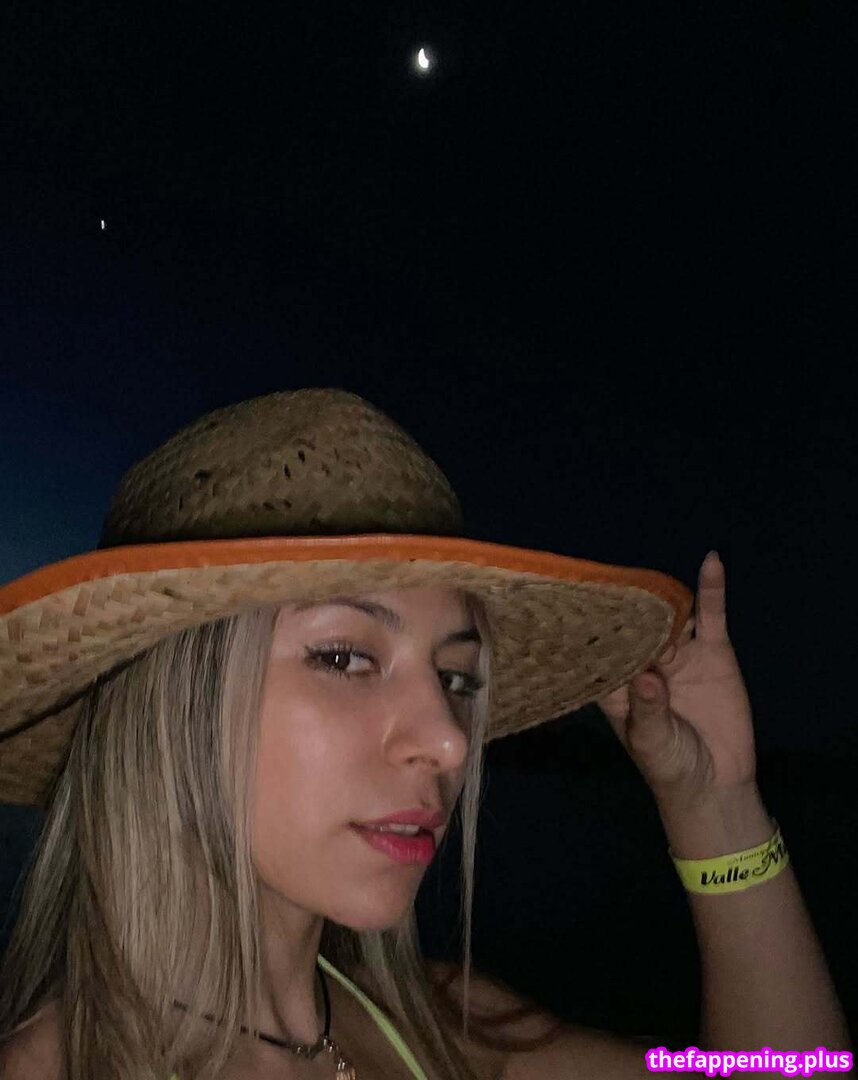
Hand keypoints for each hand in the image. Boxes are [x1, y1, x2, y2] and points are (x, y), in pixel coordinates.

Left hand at [595, 551, 756, 813]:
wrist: (718, 783)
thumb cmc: (670, 766)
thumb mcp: (654, 743)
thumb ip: (649, 710)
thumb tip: (648, 679)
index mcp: (617, 684)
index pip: (600, 648)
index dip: (589, 626)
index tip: (576, 598)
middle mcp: (645, 662)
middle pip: (633, 625)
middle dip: (625, 603)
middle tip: (612, 573)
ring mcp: (680, 654)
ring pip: (668, 616)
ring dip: (662, 596)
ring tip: (652, 572)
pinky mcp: (714, 652)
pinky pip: (711, 617)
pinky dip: (711, 590)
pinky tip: (711, 563)